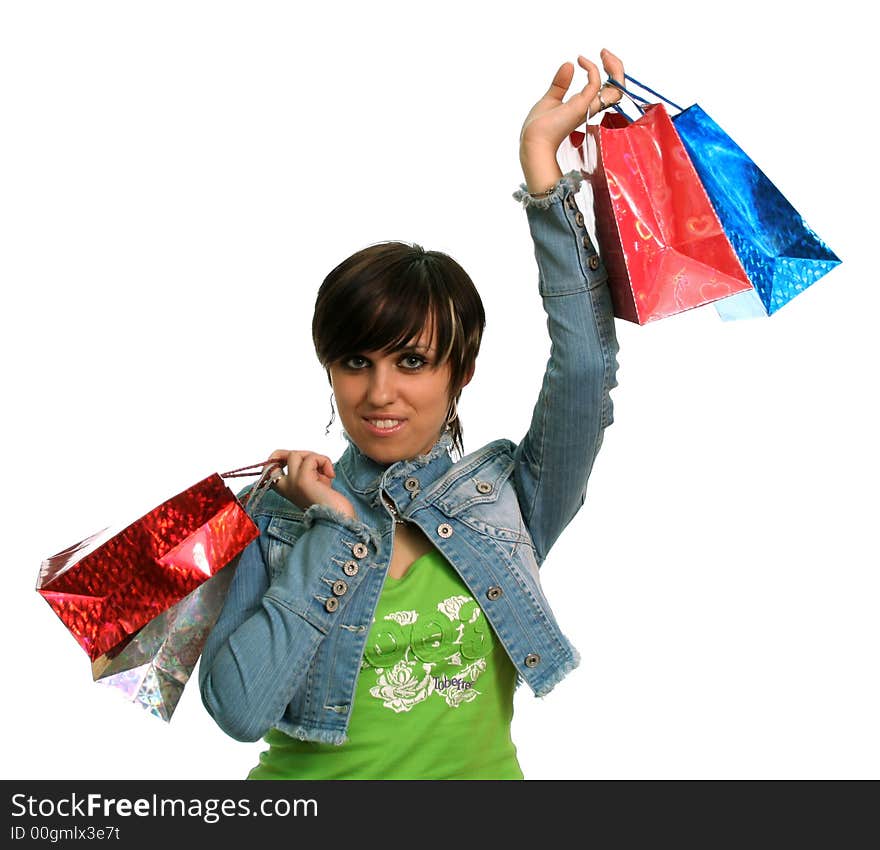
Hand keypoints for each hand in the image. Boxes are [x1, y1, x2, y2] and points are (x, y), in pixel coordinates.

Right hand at [266, 449, 356, 518]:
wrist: (338, 520)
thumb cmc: (329, 502)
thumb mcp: (313, 481)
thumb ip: (306, 468)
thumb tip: (305, 454)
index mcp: (284, 488)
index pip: (268, 466)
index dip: (279, 456)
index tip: (299, 457)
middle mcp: (284, 486)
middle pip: (283, 455)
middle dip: (305, 454)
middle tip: (320, 465)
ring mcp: (292, 483)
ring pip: (296, 454)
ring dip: (316, 458)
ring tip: (326, 473)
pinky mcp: (302, 481)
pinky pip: (311, 458)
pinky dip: (324, 461)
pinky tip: (331, 475)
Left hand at [518, 48, 625, 193]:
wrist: (533, 141)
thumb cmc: (539, 128)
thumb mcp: (551, 99)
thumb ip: (561, 84)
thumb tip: (569, 64)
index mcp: (585, 108)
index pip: (608, 91)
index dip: (608, 74)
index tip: (596, 58)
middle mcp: (590, 108)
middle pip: (618, 90)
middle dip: (616, 68)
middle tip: (604, 53)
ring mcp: (587, 108)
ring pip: (616, 90)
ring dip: (615, 68)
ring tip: (603, 54)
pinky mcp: (580, 106)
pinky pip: (595, 84)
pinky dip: (592, 69)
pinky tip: (580, 61)